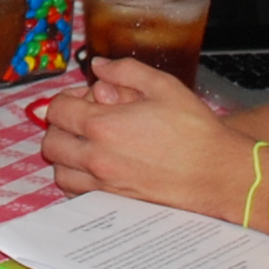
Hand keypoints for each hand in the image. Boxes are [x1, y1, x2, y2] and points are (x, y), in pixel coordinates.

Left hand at [40, 60, 254, 221]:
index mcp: (104, 125)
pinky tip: (97, 167)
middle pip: (51, 142)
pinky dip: (77, 179)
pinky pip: (76, 193)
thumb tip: (98, 66)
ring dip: (66, 154)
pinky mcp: (114, 202)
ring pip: (59, 171)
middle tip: (85, 119)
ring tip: (89, 144)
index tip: (86, 98)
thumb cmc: (195, 131)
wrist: (217, 173)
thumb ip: (125, 71)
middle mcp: (97, 158)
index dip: (68, 98)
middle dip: (62, 126)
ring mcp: (104, 184)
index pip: (57, 110)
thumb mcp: (163, 86)